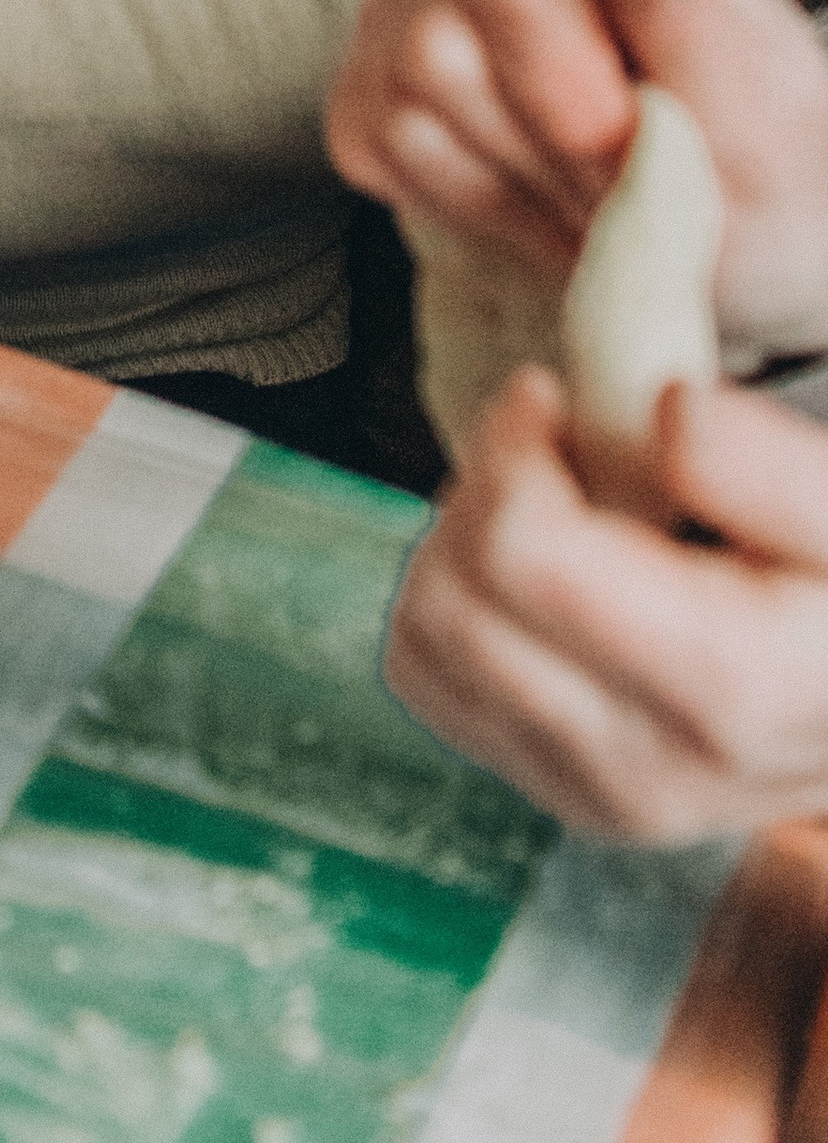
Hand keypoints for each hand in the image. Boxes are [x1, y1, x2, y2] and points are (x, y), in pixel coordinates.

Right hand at [326, 0, 827, 366]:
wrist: (719, 228)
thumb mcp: (775, 130)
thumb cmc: (755, 176)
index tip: (662, 156)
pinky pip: (379, 133)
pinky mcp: (376, 59)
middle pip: (482, 9)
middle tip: (626, 194)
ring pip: (422, 67)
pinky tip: (527, 189)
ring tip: (585, 196)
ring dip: (514, 174)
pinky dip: (458, 194)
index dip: (612, 105)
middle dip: (561, 141)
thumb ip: (717, 38)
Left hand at [386, 363, 827, 840]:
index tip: (551, 397)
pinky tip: (535, 569)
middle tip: (547, 445)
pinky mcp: (559, 793)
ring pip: (423, 646)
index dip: (512, 447)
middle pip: (452, 603)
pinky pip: (433, 684)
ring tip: (547, 507)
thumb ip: (772, 466)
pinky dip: (456, 608)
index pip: (519, 554)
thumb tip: (673, 414)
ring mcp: (596, 797)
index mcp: (724, 688)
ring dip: (456, 549)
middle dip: (477, 493)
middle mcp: (648, 770)